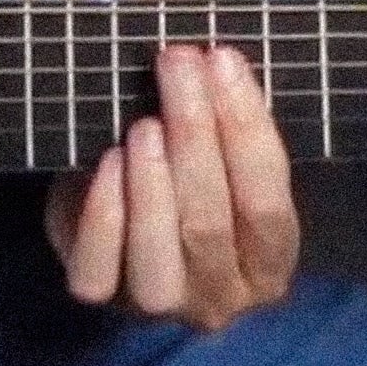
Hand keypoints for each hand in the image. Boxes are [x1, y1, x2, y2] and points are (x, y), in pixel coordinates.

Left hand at [44, 43, 298, 332]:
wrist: (128, 217)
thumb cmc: (192, 173)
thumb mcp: (222, 156)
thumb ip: (226, 123)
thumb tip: (213, 61)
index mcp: (268, 265)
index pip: (267, 205)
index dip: (246, 129)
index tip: (223, 60)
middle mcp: (221, 296)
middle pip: (211, 223)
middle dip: (195, 134)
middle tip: (177, 64)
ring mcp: (162, 305)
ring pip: (159, 255)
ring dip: (153, 182)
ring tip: (145, 123)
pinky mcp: (104, 299)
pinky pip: (98, 272)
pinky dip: (104, 215)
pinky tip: (107, 161)